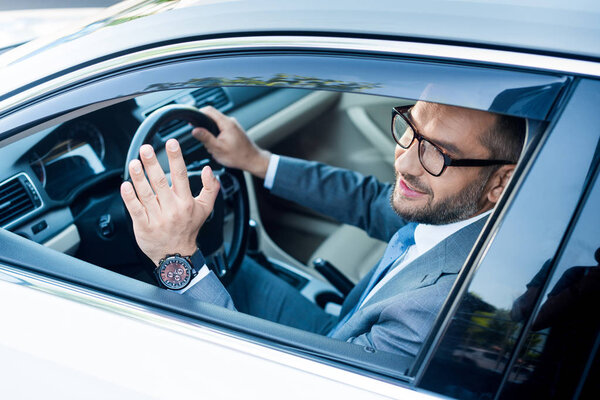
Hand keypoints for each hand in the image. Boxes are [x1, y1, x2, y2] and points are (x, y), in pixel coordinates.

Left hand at [120, 139, 219, 265]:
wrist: (176, 256)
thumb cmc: (188, 229)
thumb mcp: (205, 209)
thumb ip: (210, 188)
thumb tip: (209, 171)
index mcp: (186, 202)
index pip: (181, 175)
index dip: (175, 158)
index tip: (171, 143)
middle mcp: (172, 209)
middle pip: (161, 182)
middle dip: (152, 164)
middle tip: (146, 149)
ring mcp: (157, 218)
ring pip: (146, 194)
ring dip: (138, 177)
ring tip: (134, 163)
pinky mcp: (144, 226)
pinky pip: (135, 209)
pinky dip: (130, 197)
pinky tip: (125, 185)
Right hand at [192, 106, 270, 177]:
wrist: (253, 160)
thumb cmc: (238, 156)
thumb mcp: (218, 148)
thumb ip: (205, 138)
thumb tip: (194, 130)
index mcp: (226, 123)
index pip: (208, 110)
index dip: (198, 114)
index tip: (192, 121)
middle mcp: (230, 121)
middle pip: (212, 118)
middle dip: (205, 129)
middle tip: (206, 142)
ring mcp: (233, 126)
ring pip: (216, 125)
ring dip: (212, 135)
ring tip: (216, 147)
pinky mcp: (234, 131)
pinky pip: (222, 130)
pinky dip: (218, 138)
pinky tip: (221, 147)